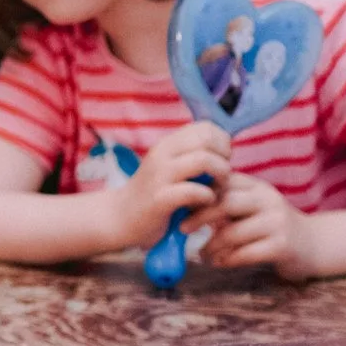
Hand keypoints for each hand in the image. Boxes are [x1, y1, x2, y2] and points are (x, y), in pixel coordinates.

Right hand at [111, 121, 230, 247]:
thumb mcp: (169, 167)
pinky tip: (204, 204)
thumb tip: (225, 150)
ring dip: (220, 177)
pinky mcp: (160, 199)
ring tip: (216, 190)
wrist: (120, 218)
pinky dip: (207, 197)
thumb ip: (190, 156)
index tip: (220, 162)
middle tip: (221, 178)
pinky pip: (194, 191)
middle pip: (207, 140)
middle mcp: (162, 154)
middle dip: (224, 159)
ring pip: (204, 161)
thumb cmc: (154, 194)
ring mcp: (160, 175)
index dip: (222, 144)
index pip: (206, 127)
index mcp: (167, 144)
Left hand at [193, 173, 320, 280]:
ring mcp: (277, 222)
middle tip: (183, 228)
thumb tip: (186, 205)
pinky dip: (228, 259)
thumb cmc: (271, 226)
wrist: (314, 245)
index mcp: (257, 187)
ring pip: (232, 232)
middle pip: (225, 203)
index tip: (181, 205)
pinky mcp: (282, 246)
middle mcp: (268, 200)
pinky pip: (245, 253)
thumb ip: (227, 203)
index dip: (199, 193)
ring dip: (212, 246)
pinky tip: (220, 262)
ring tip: (203, 254)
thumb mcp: (252, 207)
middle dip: (200, 216)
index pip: (222, 182)